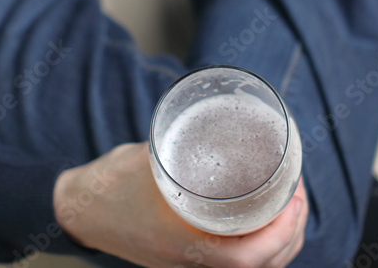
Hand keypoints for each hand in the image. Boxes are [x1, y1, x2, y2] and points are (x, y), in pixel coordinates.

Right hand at [53, 142, 308, 267]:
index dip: (281, 232)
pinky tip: (265, 222)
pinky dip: (260, 247)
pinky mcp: (187, 261)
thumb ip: (188, 147)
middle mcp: (189, 264)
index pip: (247, 259)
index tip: (295, 198)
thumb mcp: (153, 158)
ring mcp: (188, 267)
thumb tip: (227, 124)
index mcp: (182, 245)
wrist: (78, 210)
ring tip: (291, 205)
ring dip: (280, 242)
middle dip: (291, 234)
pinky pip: (235, 263)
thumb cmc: (109, 184)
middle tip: (299, 194)